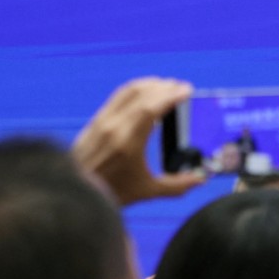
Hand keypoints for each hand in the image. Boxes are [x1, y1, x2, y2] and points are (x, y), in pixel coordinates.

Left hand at [72, 77, 204, 205]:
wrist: (77, 193)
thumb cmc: (113, 193)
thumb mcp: (148, 191)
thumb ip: (177, 185)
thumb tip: (200, 180)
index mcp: (128, 143)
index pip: (150, 109)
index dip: (169, 96)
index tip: (186, 90)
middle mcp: (114, 127)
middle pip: (140, 95)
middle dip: (163, 87)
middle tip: (181, 86)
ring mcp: (102, 122)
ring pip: (127, 92)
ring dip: (149, 85)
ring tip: (165, 85)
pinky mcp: (95, 122)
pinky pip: (117, 97)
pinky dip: (134, 90)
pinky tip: (145, 92)